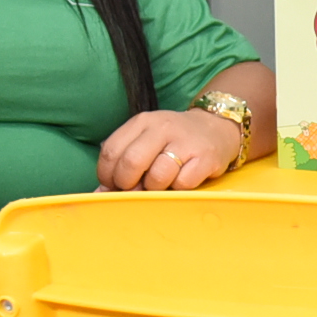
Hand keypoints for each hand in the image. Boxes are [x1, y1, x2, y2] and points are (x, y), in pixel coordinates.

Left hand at [95, 107, 245, 190]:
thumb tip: (99, 194)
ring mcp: (185, 142)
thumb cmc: (173, 141)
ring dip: (155, 188)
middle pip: (131, 163)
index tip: (115, 184)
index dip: (108, 176)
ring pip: (157, 177)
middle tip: (136, 188)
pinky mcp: (206, 157)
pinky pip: (182, 183)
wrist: (217, 128)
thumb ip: (121, 163)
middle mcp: (162, 128)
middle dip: (128, 185)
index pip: (111, 152)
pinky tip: (181, 180)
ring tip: (161, 184)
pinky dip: (178, 188)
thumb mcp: (145, 141)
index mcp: (142, 122)